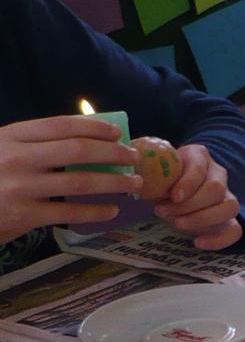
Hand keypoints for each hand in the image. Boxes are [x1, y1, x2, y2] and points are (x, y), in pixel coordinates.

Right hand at [0, 116, 142, 238]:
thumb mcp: (1, 148)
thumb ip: (32, 143)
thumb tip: (84, 138)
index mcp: (11, 136)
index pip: (61, 125)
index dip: (94, 127)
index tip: (117, 133)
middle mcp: (17, 158)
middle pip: (78, 150)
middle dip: (113, 153)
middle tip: (134, 158)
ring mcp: (21, 187)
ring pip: (81, 181)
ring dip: (115, 182)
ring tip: (134, 184)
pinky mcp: (24, 215)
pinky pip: (70, 212)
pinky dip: (97, 211)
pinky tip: (112, 209)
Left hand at [153, 144, 243, 249]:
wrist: (174, 187)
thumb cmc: (162, 177)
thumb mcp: (154, 168)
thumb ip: (148, 172)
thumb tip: (134, 178)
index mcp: (199, 156)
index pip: (200, 168)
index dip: (188, 184)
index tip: (173, 196)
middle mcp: (218, 174)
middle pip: (216, 189)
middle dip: (190, 204)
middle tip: (163, 212)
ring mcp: (226, 196)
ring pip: (230, 207)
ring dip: (203, 219)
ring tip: (177, 225)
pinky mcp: (228, 218)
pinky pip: (236, 230)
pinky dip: (219, 239)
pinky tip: (198, 243)